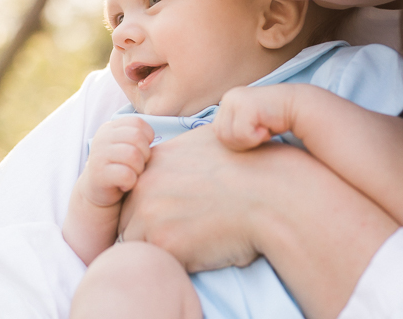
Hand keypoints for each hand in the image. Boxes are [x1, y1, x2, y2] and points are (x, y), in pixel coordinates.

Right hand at [77, 115, 154, 208]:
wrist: (98, 193)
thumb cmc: (121, 168)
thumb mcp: (128, 147)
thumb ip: (140, 138)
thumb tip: (173, 134)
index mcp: (110, 128)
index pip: (138, 123)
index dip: (147, 139)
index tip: (141, 152)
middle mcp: (102, 138)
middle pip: (137, 138)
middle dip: (144, 155)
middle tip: (137, 166)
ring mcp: (98, 155)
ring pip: (133, 155)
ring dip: (138, 169)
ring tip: (131, 175)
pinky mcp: (98, 174)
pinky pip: (126, 174)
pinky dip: (130, 182)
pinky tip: (124, 185)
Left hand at [118, 124, 265, 271]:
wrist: (272, 192)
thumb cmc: (251, 166)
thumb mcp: (209, 140)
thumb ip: (183, 151)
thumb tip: (182, 155)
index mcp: (154, 162)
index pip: (134, 192)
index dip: (152, 206)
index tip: (175, 211)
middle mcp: (144, 185)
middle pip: (130, 218)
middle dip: (151, 228)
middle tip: (185, 229)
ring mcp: (150, 215)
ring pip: (138, 242)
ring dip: (160, 246)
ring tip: (195, 239)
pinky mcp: (164, 243)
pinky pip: (158, 261)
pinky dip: (176, 261)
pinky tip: (203, 249)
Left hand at [213, 84, 300, 150]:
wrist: (297, 107)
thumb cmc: (274, 121)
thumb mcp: (248, 125)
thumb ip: (232, 131)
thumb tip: (213, 153)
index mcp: (226, 103)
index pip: (218, 133)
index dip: (237, 140)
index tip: (254, 133)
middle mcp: (228, 98)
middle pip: (221, 135)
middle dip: (242, 142)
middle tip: (260, 133)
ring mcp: (236, 99)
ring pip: (230, 136)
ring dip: (249, 140)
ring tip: (263, 130)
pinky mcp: (245, 104)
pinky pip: (242, 133)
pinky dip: (256, 137)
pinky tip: (267, 128)